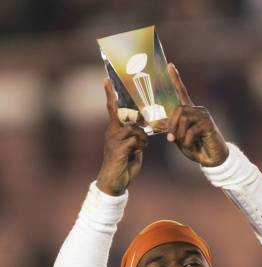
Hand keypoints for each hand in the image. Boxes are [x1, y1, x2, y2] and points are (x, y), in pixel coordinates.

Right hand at [96, 79, 148, 195]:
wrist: (115, 182)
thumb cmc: (124, 165)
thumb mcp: (133, 149)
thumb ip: (136, 138)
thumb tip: (144, 132)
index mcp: (114, 130)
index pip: (111, 109)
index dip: (110, 94)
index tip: (106, 80)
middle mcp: (111, 133)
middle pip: (130, 120)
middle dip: (142, 128)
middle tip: (144, 141)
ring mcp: (113, 141)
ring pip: (135, 130)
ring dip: (143, 139)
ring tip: (142, 149)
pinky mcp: (118, 150)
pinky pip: (134, 140)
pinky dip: (140, 146)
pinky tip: (138, 152)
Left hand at [166, 64, 228, 166]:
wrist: (211, 159)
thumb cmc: (196, 147)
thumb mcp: (178, 138)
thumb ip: (168, 129)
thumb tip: (152, 123)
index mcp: (189, 112)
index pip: (181, 92)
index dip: (175, 79)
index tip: (169, 65)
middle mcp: (197, 110)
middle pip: (178, 109)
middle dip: (171, 125)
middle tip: (170, 138)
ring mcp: (204, 116)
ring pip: (183, 118)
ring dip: (179, 134)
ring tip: (183, 143)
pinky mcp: (208, 124)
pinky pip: (191, 130)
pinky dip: (187, 140)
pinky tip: (192, 145)